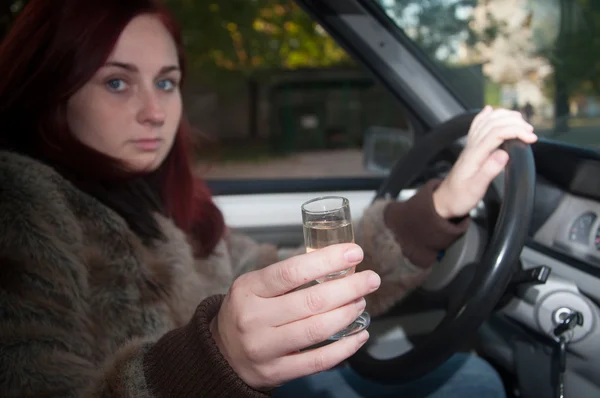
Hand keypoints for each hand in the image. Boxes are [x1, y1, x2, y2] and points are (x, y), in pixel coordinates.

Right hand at [210, 243, 380, 389]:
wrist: (221, 354)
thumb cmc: (246, 312)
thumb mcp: (254, 287)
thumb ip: (287, 277)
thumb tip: (335, 262)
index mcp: (249, 289)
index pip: (292, 271)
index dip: (327, 260)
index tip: (353, 253)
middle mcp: (254, 318)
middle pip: (311, 301)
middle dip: (349, 288)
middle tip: (370, 280)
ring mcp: (265, 348)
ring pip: (317, 329)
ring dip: (348, 314)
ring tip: (361, 302)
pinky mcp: (277, 372)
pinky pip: (318, 360)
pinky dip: (345, 348)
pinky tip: (360, 335)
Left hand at [433, 106, 537, 218]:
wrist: (445, 201)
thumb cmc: (460, 197)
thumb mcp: (475, 189)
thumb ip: (489, 171)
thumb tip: (504, 154)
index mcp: (474, 155)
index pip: (496, 133)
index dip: (515, 131)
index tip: (531, 138)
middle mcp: (471, 147)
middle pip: (492, 124)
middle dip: (514, 122)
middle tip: (530, 131)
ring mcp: (469, 147)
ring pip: (485, 122)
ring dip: (504, 117)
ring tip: (520, 120)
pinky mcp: (470, 149)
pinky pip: (476, 127)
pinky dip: (485, 116)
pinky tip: (489, 110)